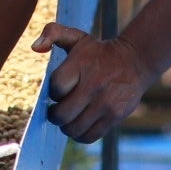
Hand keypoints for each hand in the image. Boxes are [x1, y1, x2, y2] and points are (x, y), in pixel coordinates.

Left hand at [33, 24, 151, 143]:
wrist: (135, 62)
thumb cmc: (98, 52)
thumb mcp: (77, 36)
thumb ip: (52, 33)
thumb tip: (35, 48)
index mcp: (81, 66)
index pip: (56, 88)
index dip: (53, 92)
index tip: (58, 90)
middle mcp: (93, 86)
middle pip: (62, 114)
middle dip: (55, 115)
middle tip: (57, 110)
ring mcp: (105, 103)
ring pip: (73, 128)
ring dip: (66, 126)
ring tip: (69, 118)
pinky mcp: (114, 117)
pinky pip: (89, 136)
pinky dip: (79, 135)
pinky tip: (79, 125)